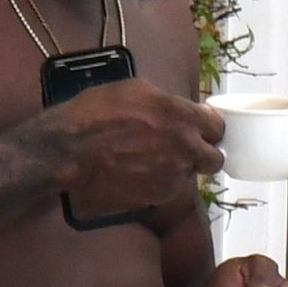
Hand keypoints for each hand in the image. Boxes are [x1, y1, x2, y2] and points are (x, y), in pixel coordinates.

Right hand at [32, 78, 223, 216]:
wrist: (69, 152)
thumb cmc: (95, 113)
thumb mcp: (134, 89)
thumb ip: (168, 102)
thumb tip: (181, 110)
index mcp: (182, 116)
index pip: (219, 127)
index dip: (209, 127)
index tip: (200, 127)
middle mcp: (185, 148)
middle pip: (215, 159)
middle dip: (203, 153)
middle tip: (185, 148)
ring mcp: (173, 176)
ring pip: (191, 175)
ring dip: (179, 168)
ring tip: (152, 159)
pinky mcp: (158, 197)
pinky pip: (170, 189)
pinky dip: (161, 182)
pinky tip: (140, 172)